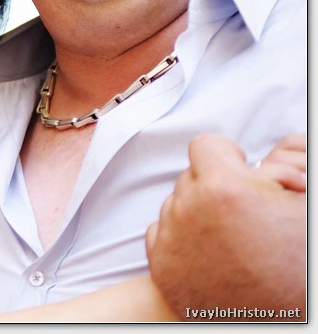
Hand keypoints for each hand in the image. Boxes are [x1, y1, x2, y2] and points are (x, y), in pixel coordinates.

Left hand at [145, 134, 304, 320]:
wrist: (282, 318)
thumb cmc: (298, 264)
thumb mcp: (300, 206)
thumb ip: (281, 169)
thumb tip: (262, 161)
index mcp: (224, 188)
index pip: (204, 145)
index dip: (226, 155)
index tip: (238, 168)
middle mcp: (188, 209)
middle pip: (190, 175)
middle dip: (213, 185)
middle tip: (242, 210)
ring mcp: (171, 239)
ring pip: (174, 203)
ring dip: (196, 211)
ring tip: (229, 235)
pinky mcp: (161, 266)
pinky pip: (160, 230)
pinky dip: (179, 236)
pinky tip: (209, 250)